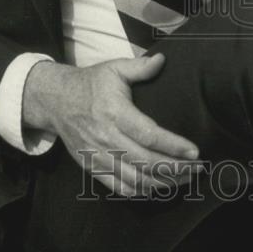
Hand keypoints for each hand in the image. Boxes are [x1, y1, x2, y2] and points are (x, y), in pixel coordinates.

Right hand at [23, 55, 201, 196]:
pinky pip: (119, 187)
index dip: (173, 146)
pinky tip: (159, 187)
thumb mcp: (113, 68)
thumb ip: (139, 67)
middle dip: (176, 169)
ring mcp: (98, 156)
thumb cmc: (90, 84)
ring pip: (135, 179)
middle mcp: (106, 137)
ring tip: (185, 179)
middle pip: (146, 162)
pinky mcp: (92, 167)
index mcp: (114, 112)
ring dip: (163, 183)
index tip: (195, 152)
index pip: (148, 135)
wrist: (55, 101)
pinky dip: (142, 192)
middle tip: (197, 168)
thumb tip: (163, 59)